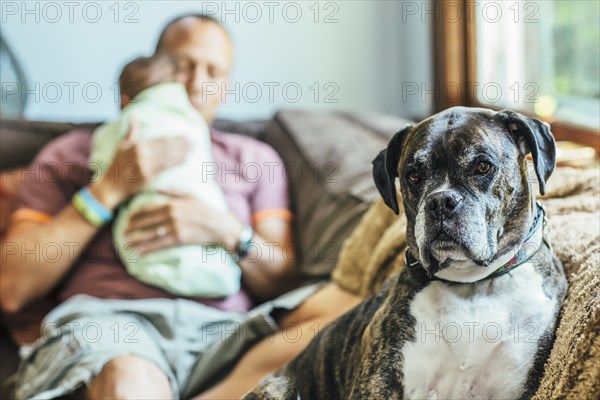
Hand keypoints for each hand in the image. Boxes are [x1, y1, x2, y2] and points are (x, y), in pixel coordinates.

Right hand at [90, 118, 190, 208]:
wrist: (111, 185)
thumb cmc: (117, 165)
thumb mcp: (122, 146)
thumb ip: (131, 132)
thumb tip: (134, 117)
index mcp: (137, 145)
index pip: (160, 139)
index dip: (174, 137)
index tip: (185, 135)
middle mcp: (142, 153)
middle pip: (167, 147)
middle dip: (181, 144)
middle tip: (194, 141)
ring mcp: (145, 165)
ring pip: (168, 157)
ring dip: (182, 153)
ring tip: (192, 149)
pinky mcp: (148, 175)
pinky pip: (165, 167)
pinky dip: (176, 163)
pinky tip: (184, 160)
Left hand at [124, 190, 243, 255]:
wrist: (220, 226)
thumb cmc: (206, 209)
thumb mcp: (191, 196)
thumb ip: (173, 191)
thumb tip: (156, 188)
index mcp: (172, 203)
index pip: (148, 208)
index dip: (136, 214)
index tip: (127, 218)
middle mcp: (171, 215)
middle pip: (147, 222)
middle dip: (133, 228)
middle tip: (122, 232)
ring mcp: (174, 228)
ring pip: (151, 234)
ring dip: (137, 240)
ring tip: (126, 244)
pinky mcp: (179, 240)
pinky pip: (160, 245)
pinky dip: (148, 249)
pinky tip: (140, 253)